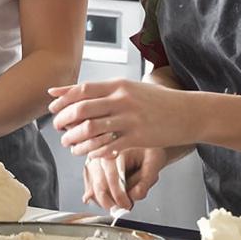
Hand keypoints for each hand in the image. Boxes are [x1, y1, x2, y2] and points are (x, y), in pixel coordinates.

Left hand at [49, 78, 192, 159]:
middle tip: (59, 129)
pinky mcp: (138, 137)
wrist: (188, 112)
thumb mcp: (130, 88)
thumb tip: (71, 91)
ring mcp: (130, 119)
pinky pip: (109, 146)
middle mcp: (122, 100)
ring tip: (70, 145)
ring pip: (92, 130)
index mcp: (118, 86)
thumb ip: (103, 91)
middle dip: (64, 121)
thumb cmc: (157, 101)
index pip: (82, 90)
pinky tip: (90, 154)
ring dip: (76, 140)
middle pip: (82, 110)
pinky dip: (95, 151)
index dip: (63, 100)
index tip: (52, 109)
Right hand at [84, 145, 179, 210]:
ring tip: (121, 201)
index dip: (119, 195)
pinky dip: (102, 198)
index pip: (111, 175)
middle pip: (98, 185)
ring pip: (93, 189)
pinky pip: (92, 190)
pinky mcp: (91, 170)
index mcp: (114, 147)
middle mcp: (100, 154)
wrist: (143, 141)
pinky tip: (113, 198)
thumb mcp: (154, 161)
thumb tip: (135, 196)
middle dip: (110, 202)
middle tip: (123, 209)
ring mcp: (93, 162)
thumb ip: (146, 180)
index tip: (127, 205)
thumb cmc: (149, 149)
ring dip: (106, 201)